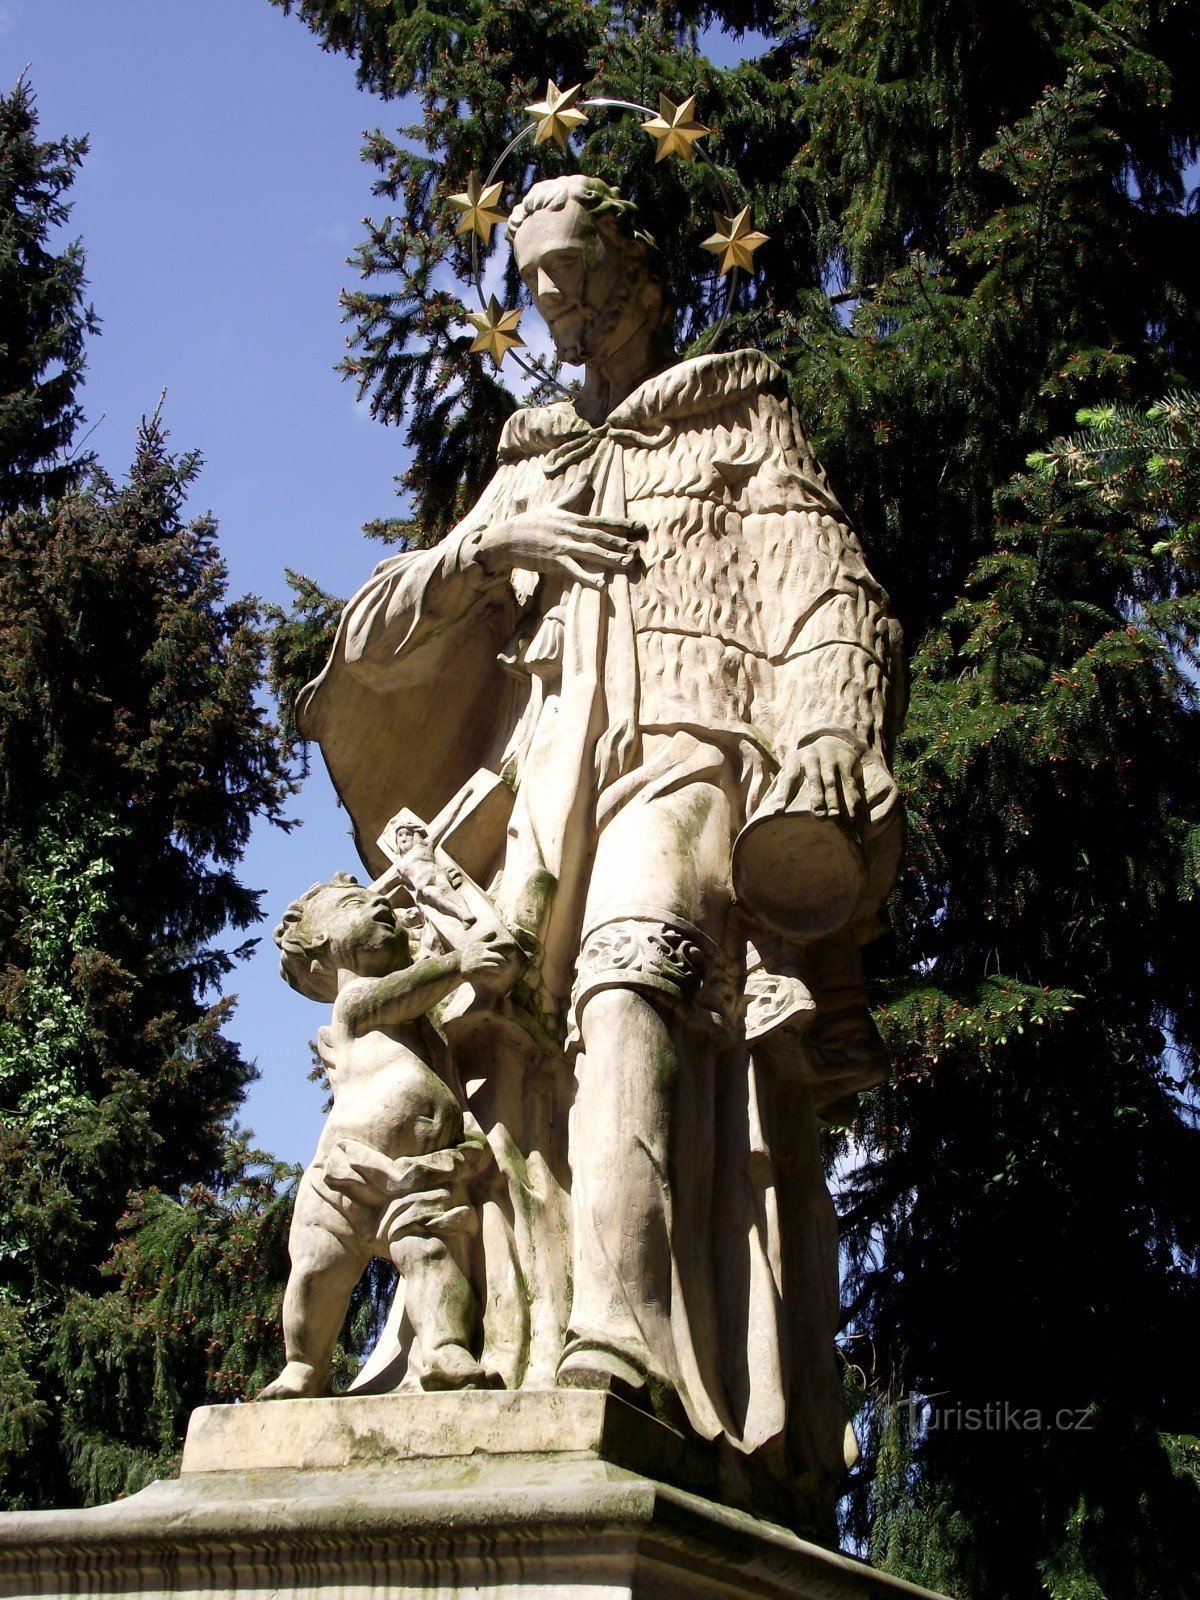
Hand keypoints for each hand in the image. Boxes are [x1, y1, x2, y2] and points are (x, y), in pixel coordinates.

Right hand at [460, 928, 521, 982]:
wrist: (457, 964)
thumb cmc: (469, 954)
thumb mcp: (477, 944)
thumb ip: (486, 938)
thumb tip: (493, 931)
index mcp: (486, 946)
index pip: (502, 945)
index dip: (510, 949)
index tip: (512, 952)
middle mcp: (484, 953)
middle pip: (501, 959)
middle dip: (506, 963)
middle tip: (506, 965)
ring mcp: (481, 963)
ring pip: (497, 967)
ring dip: (501, 970)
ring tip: (500, 970)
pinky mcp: (478, 971)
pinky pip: (490, 975)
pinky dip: (493, 975)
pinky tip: (492, 975)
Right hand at [469, 504, 644, 589]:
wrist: (506, 538)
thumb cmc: (530, 523)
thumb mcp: (553, 506)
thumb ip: (572, 493)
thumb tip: (586, 475)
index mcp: (572, 519)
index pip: (601, 521)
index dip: (621, 524)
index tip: (639, 527)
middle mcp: (570, 530)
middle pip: (599, 537)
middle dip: (620, 542)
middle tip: (639, 549)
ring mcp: (562, 545)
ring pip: (590, 552)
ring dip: (609, 558)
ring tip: (627, 564)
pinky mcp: (553, 560)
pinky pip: (573, 569)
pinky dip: (587, 577)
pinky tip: (601, 584)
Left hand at [772, 735, 872, 827]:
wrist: (831, 740)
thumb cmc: (804, 764)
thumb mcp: (790, 768)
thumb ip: (778, 787)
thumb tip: (757, 811)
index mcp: (795, 760)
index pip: (788, 777)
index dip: (783, 794)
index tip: (779, 811)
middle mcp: (812, 757)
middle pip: (814, 778)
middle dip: (816, 796)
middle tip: (818, 816)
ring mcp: (830, 758)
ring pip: (832, 781)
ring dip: (834, 799)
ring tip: (835, 816)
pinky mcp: (847, 761)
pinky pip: (849, 782)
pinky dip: (852, 797)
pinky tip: (853, 813)